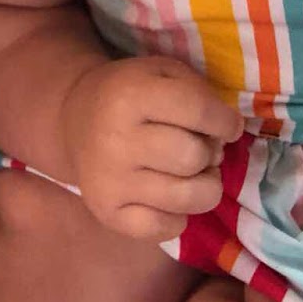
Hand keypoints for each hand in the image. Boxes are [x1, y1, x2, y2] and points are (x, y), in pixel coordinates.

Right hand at [60, 55, 242, 242]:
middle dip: (210, 154)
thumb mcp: (161, 72)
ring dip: (203, 187)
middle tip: (200, 149)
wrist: (75, 119)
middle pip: (194, 158)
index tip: (228, 126)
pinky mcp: (108, 214)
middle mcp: (116, 139)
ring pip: (188, 198)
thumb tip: (227, 133)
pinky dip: (178, 215)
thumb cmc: (130, 92)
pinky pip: (167, 229)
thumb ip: (199, 93)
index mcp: (130, 94)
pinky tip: (166, 195)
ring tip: (192, 173)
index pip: (199, 111)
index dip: (225, 121)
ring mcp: (110, 180)